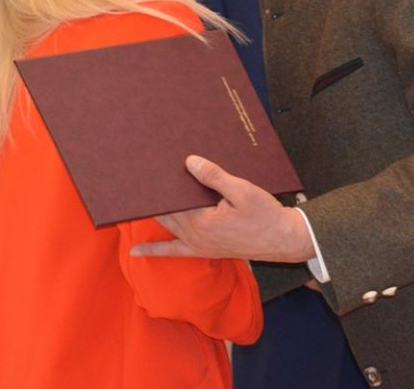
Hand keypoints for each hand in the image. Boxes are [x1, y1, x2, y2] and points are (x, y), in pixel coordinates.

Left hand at [130, 155, 315, 262]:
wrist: (282, 240)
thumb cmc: (265, 214)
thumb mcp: (242, 190)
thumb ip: (214, 177)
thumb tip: (189, 162)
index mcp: (202, 220)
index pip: (172, 197)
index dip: (158, 183)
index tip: (143, 168)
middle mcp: (195, 235)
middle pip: (165, 211)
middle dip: (150, 196)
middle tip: (132, 179)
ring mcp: (197, 244)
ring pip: (166, 226)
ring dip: (150, 214)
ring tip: (131, 200)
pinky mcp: (203, 249)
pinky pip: (173, 251)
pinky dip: (154, 250)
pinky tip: (136, 251)